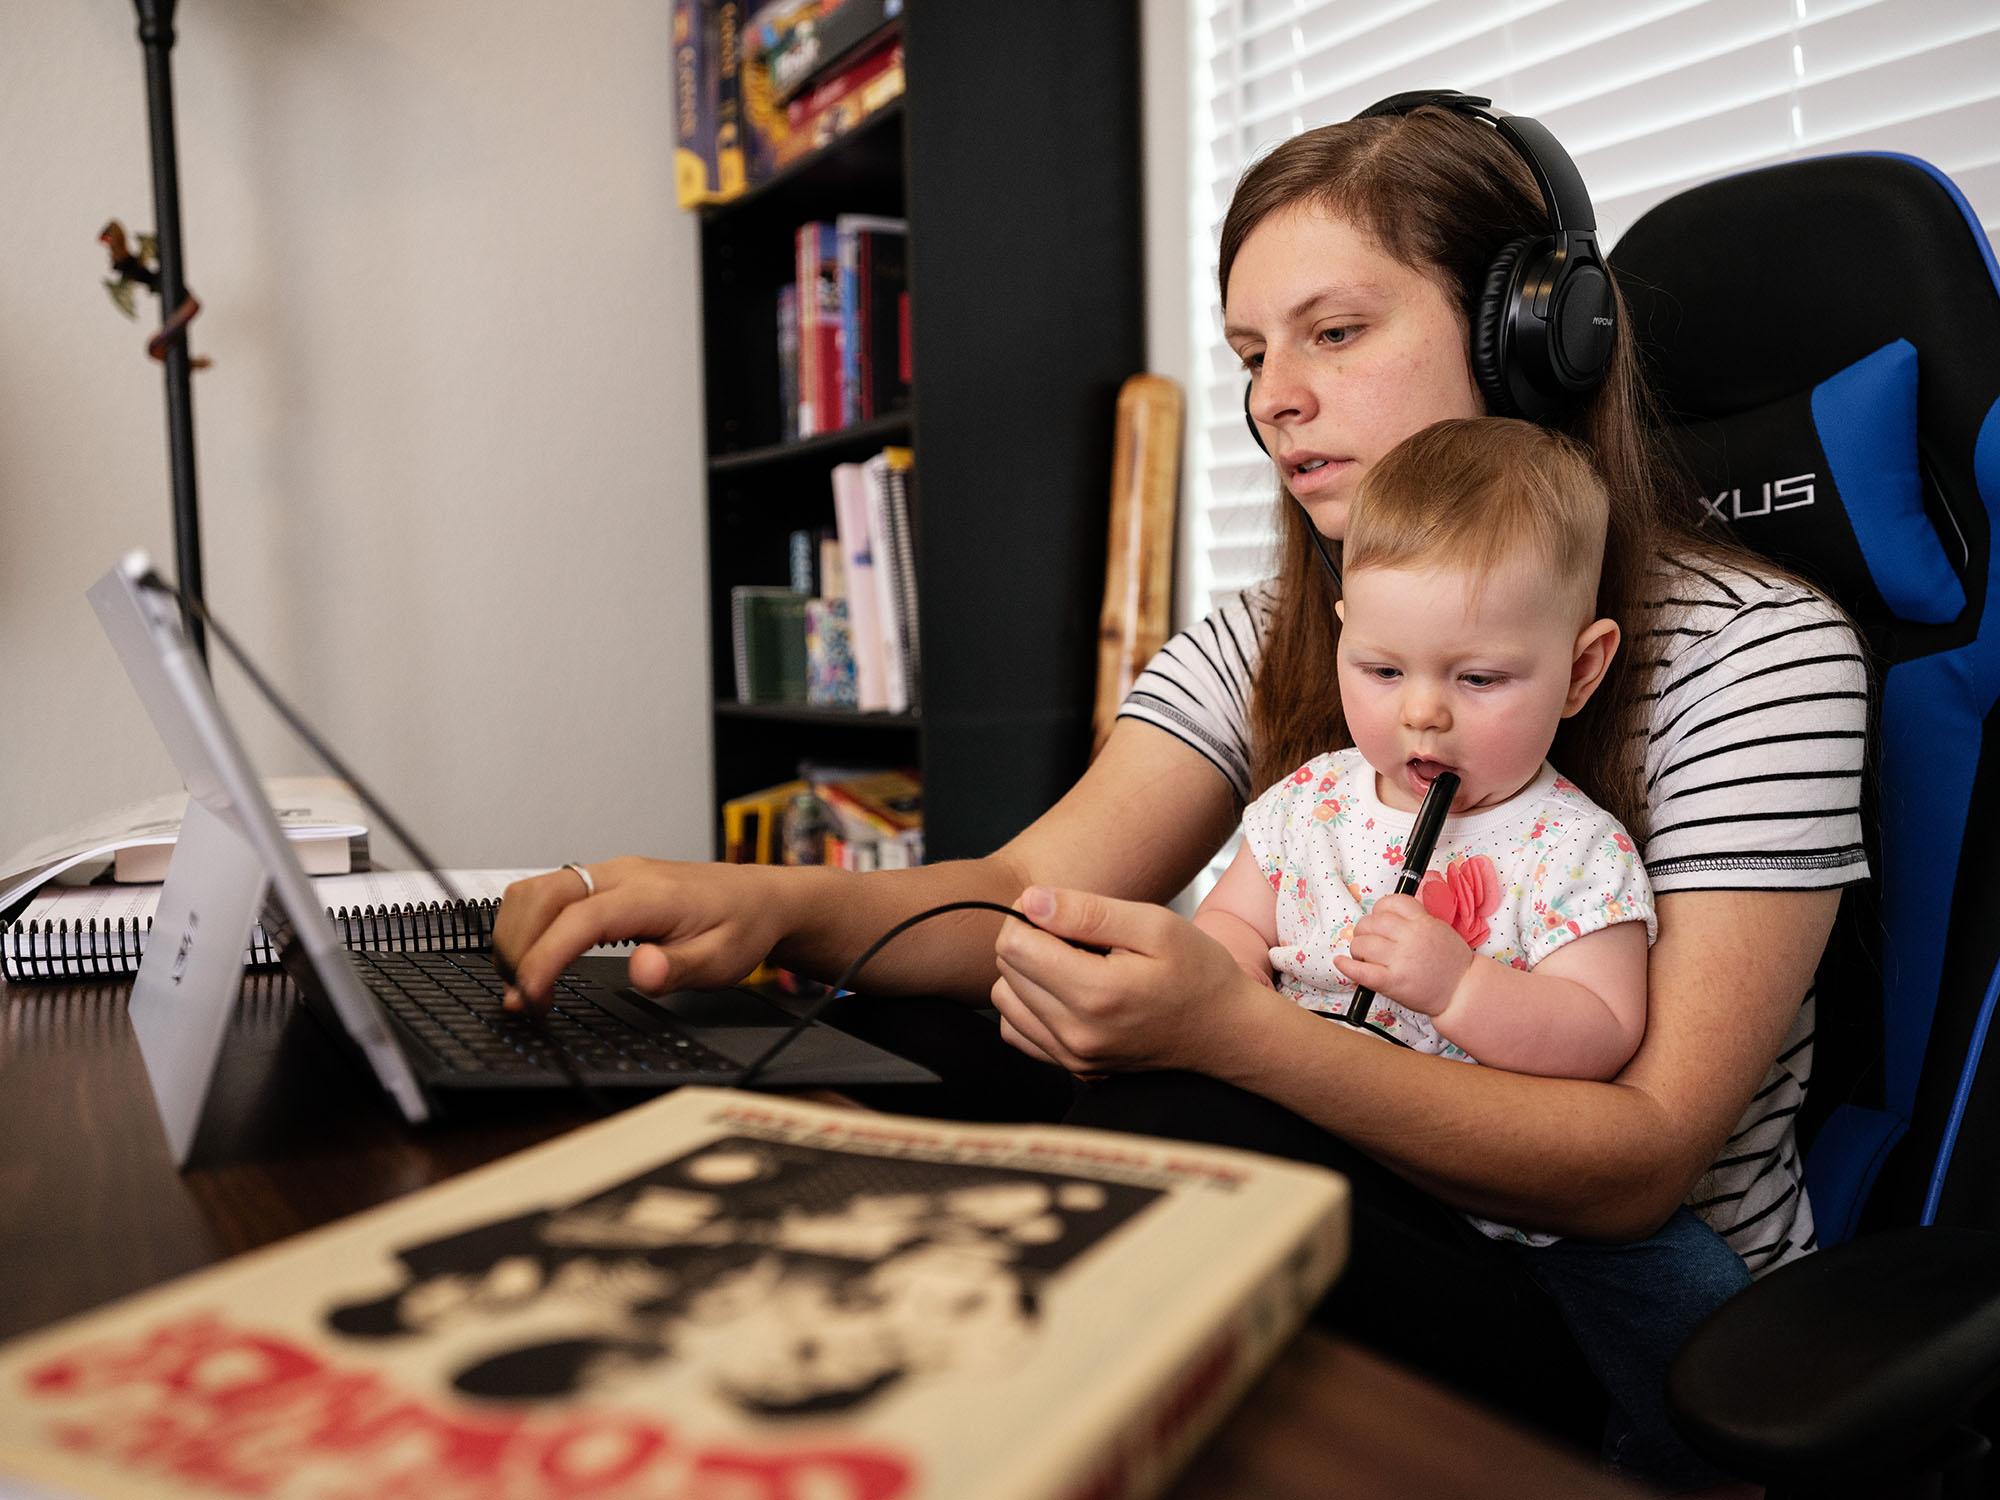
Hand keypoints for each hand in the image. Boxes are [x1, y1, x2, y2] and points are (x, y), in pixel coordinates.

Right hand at [493, 857, 790, 1008]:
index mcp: (649, 894)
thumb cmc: (743, 926)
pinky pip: (548, 892)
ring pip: (536, 889)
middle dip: (516, 947)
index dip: (544, 958)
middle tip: (520, 998)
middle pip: (540, 895)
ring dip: (515, 934)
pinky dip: (528, 925)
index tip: (530, 997)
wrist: (760, 898)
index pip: (578, 920)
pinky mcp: (604, 881)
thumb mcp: (723, 961)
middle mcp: (622, 874)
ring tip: (523, 984)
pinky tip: (535, 959)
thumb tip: (641, 972)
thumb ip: (679, 968)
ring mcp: (609, 873)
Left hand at [990, 885, 1279, 1075]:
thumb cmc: (1197, 971)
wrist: (1224, 1029)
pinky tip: (1064, 992)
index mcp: (1096, 993)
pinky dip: (1029, 1005)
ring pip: (1005, 1000)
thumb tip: (1030, 901)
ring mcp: (1073, 1057)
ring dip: (1026, 974)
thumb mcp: (1153, 925)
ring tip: (1072, 964)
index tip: (1064, 912)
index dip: (1032, 916)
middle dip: (1031, 942)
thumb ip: (1087, 912)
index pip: (1015, 944)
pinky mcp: (1072, 1068)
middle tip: (1077, 937)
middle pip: (1006, 969)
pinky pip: (1017, 1030)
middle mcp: (1077, 1033)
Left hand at [1331, 893, 1473, 1015]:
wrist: (1463, 991)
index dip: (1379, 909)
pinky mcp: (1393, 982)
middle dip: (1364, 930)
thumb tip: (1386, 915)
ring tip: (1364, 956)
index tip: (1378, 917)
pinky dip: (1347, 966)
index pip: (1391, 903)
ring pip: (1363, 944)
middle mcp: (1411, 938)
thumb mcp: (1439, 929)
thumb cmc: (1452, 963)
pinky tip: (1341, 963)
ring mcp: (1401, 960)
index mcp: (1423, 922)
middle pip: (1372, 922)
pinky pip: (1362, 971)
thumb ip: (1415, 919)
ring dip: (1358, 948)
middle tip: (1367, 940)